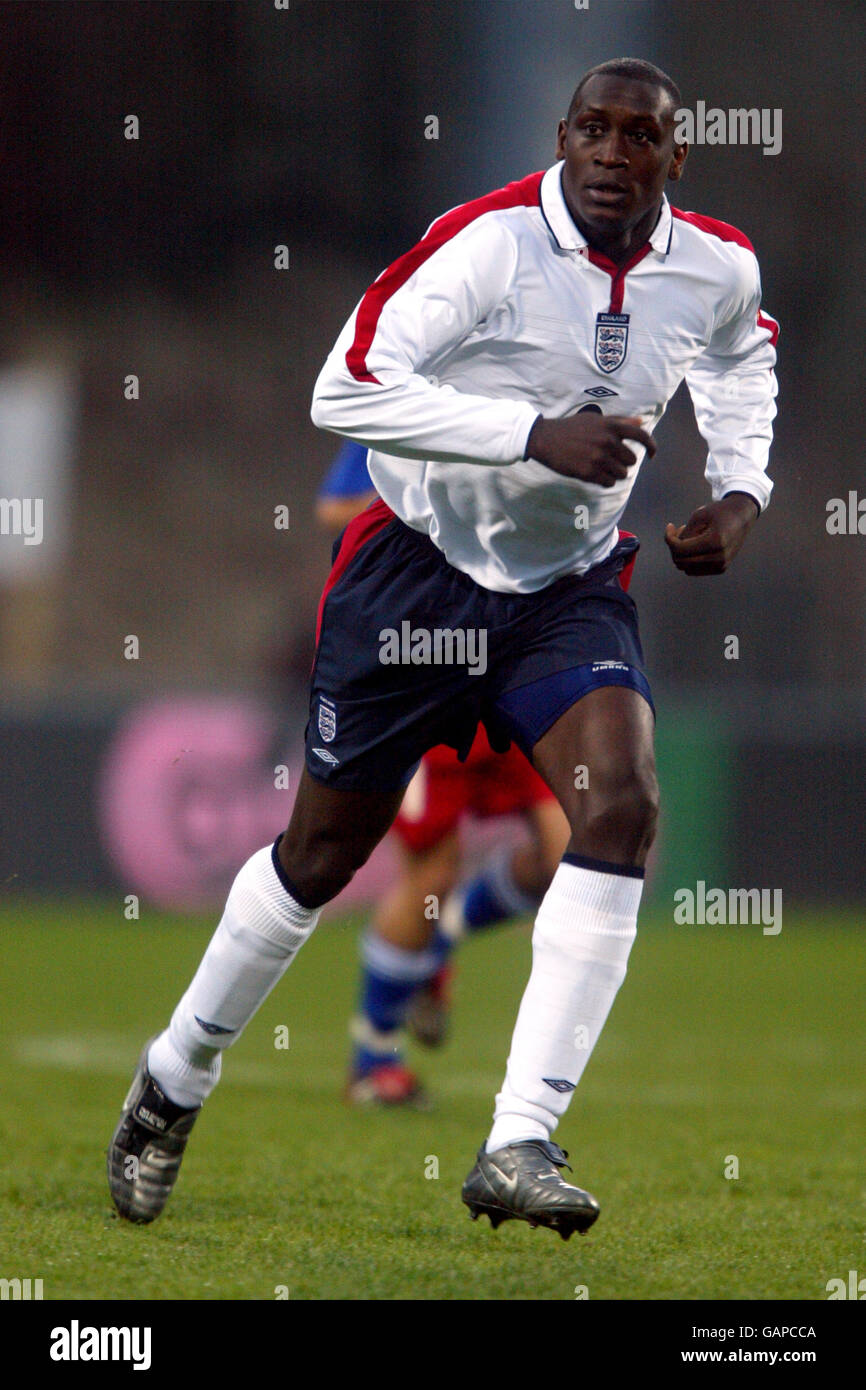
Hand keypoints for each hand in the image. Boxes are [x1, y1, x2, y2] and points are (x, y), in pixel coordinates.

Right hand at [526, 413, 655, 486]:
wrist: (545, 439)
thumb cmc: (572, 428)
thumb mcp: (596, 419)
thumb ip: (619, 421)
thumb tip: (640, 423)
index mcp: (611, 426)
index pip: (642, 436)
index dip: (651, 447)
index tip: (652, 455)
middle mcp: (607, 441)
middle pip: (631, 460)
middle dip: (623, 462)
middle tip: (611, 460)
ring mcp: (598, 458)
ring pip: (621, 474)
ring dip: (614, 473)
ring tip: (601, 467)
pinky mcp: (588, 472)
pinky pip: (608, 483)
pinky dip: (604, 481)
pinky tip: (595, 474)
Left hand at [664, 493, 758, 575]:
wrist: (742, 516)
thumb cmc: (720, 512)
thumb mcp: (699, 515)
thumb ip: (684, 533)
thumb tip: (673, 549)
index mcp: (715, 541)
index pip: (680, 549)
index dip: (669, 539)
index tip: (670, 526)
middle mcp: (719, 557)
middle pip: (681, 561)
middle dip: (674, 546)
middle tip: (678, 530)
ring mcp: (721, 565)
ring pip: (686, 568)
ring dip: (681, 554)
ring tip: (688, 536)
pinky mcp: (721, 568)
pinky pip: (694, 569)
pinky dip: (689, 559)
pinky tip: (694, 544)